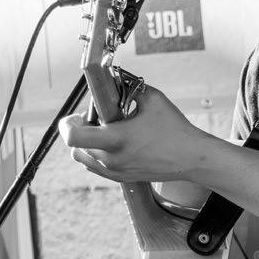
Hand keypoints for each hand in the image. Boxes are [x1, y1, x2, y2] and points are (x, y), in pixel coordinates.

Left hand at [59, 85, 211, 184]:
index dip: (67, 124)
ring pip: (83, 158)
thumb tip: (115, 79)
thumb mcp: (153, 99)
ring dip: (86, 143)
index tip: (75, 115)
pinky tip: (113, 141)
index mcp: (116, 139)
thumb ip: (130, 87)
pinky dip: (96, 153)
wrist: (191, 158)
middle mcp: (112, 159)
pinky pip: (95, 167)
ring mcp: (115, 172)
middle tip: (95, 117)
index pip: (73, 137)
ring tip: (105, 130)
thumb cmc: (175, 130)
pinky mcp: (121, 178)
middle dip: (80, 129)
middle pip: (75, 146)